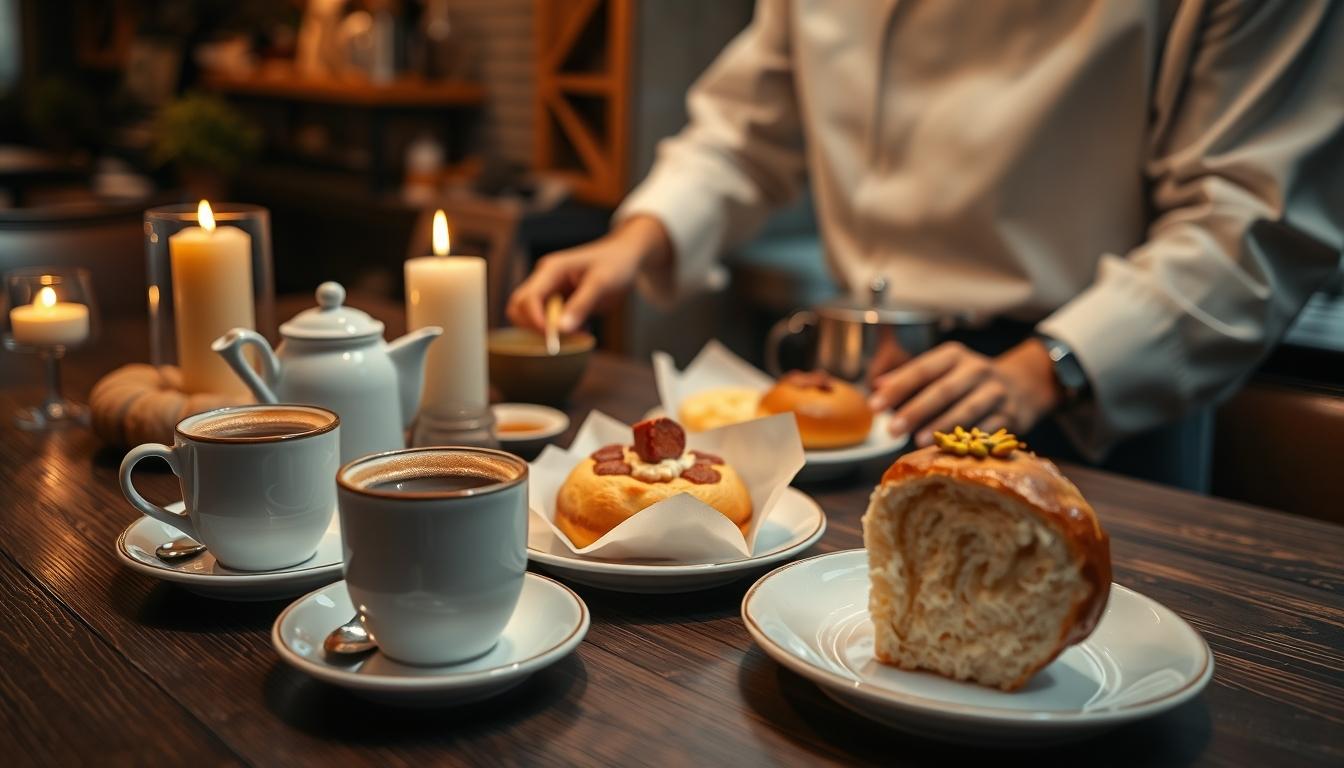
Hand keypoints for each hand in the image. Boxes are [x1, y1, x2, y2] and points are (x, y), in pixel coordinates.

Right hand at [506, 215, 671, 331]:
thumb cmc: (616, 264)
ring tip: (578, 332)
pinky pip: (548, 320)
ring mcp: (550, 290)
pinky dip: (560, 331)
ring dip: (548, 331)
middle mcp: (545, 280)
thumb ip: (581, 304)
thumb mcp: (602, 283)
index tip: (554, 337)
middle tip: (563, 337)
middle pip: (519, 308)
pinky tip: (582, 329)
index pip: (527, 298)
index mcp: (550, 270)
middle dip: (535, 327)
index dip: (535, 321)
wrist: (625, 257)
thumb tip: (561, 329)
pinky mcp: (558, 301)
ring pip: (531, 316)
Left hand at [867, 339, 1061, 445]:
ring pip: (966, 410)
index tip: (874, 405)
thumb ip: (911, 377)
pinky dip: (967, 440)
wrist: (1024, 384)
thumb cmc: (969, 379)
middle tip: (891, 429)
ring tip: (917, 441)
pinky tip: (950, 451)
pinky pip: (986, 429)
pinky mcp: (1010, 415)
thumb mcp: (943, 368)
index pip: (922, 370)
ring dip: (941, 426)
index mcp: (954, 356)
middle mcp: (976, 369)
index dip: (898, 388)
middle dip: (915, 410)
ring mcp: (995, 392)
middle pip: (942, 390)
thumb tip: (877, 385)